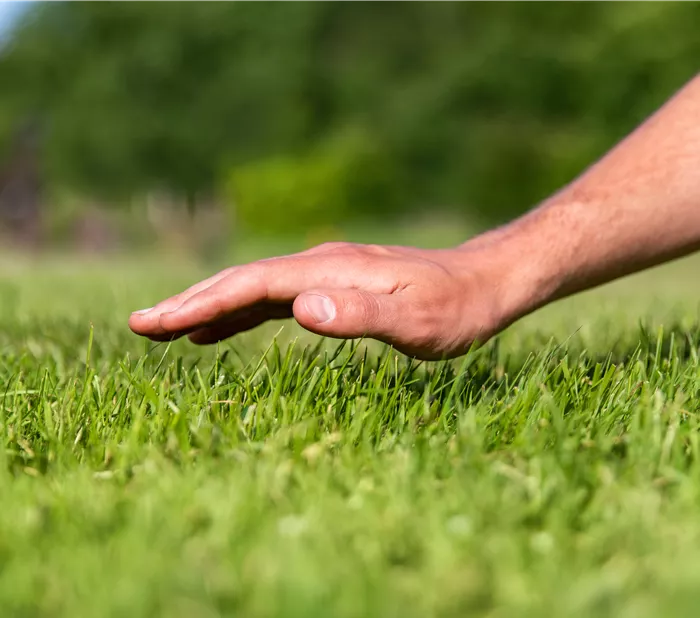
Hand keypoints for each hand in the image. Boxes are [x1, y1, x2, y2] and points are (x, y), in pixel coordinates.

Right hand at [128, 241, 518, 359]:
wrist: (485, 281)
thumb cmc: (457, 309)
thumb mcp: (419, 321)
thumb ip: (361, 316)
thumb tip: (298, 309)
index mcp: (330, 272)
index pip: (250, 286)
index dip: (201, 304)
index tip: (155, 324)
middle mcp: (320, 265)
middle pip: (240, 280)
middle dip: (188, 303)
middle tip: (138, 325)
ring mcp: (325, 273)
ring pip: (252, 288)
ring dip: (207, 306)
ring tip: (164, 328)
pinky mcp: (333, 286)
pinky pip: (273, 298)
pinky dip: (239, 312)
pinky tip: (221, 328)